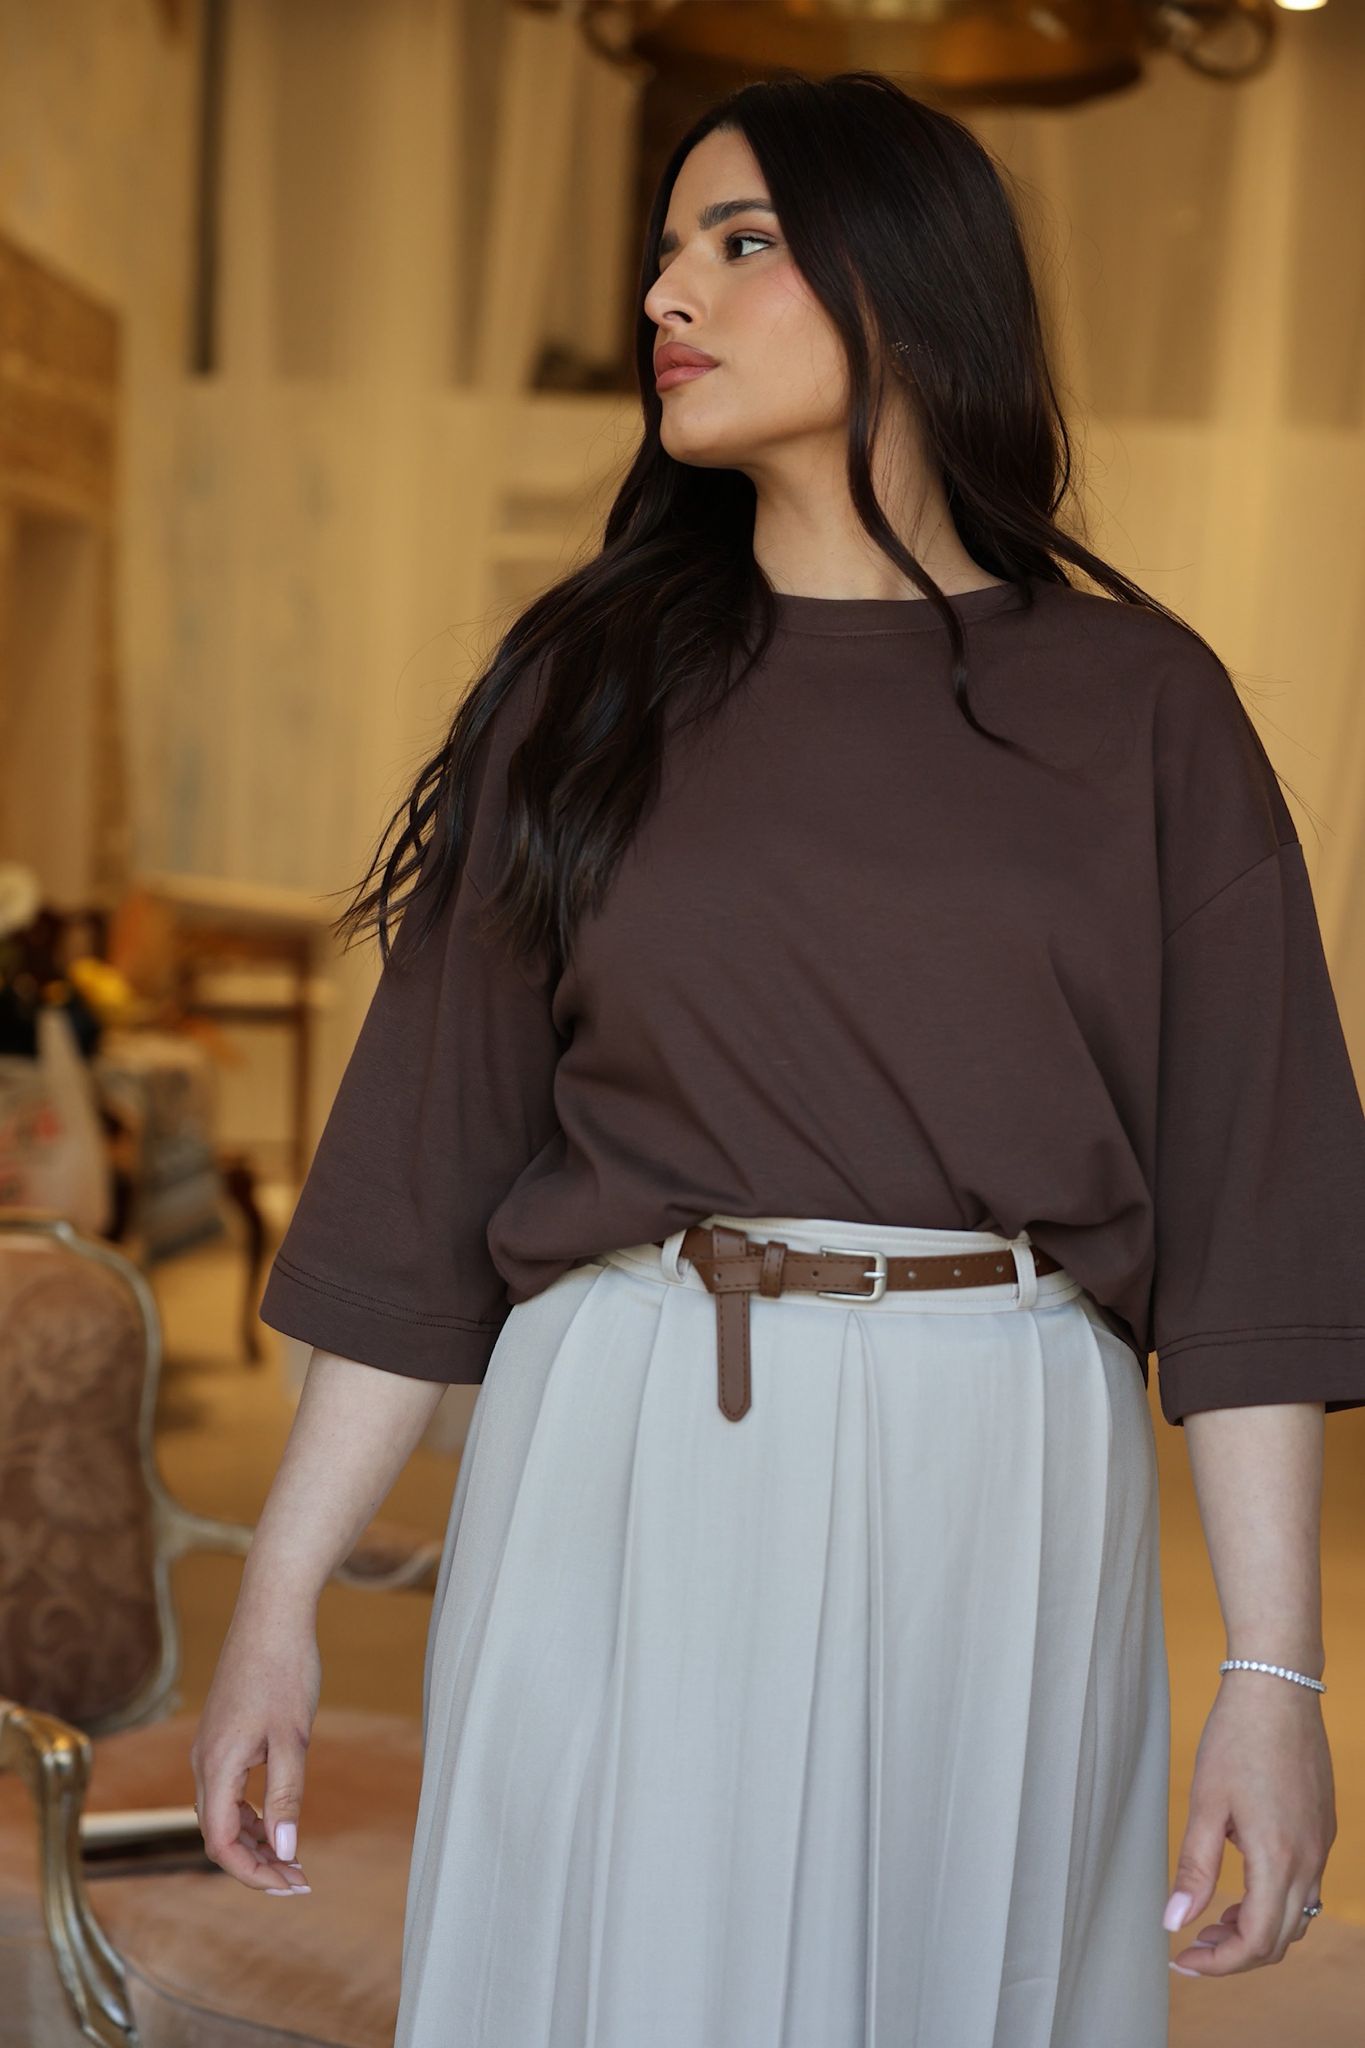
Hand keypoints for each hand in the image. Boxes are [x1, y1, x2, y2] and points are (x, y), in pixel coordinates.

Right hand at [189, 1602, 321, 1896]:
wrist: (271, 1612)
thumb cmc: (285, 1669)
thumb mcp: (294, 1737)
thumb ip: (287, 1795)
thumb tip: (286, 1852)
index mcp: (216, 1765)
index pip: (220, 1843)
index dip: (252, 1873)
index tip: (290, 1885)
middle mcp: (204, 1760)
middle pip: (219, 1833)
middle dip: (257, 1864)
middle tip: (300, 1881)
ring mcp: (210, 1747)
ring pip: (223, 1813)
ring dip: (255, 1841)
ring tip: (293, 1860)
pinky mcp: (223, 1735)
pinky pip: (228, 1789)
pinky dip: (251, 1813)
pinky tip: (277, 1820)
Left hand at [1165, 1673, 1334, 1973]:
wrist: (1277, 1690)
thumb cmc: (1236, 1739)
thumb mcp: (1205, 1803)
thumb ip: (1194, 1869)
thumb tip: (1175, 1922)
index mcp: (1278, 1859)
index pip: (1257, 1942)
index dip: (1220, 1963)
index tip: (1183, 1959)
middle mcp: (1308, 1860)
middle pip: (1280, 1939)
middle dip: (1236, 1954)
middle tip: (1193, 1945)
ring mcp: (1320, 1845)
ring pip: (1297, 1916)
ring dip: (1257, 1929)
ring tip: (1213, 1918)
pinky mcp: (1322, 1829)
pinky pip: (1305, 1886)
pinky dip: (1274, 1901)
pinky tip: (1242, 1881)